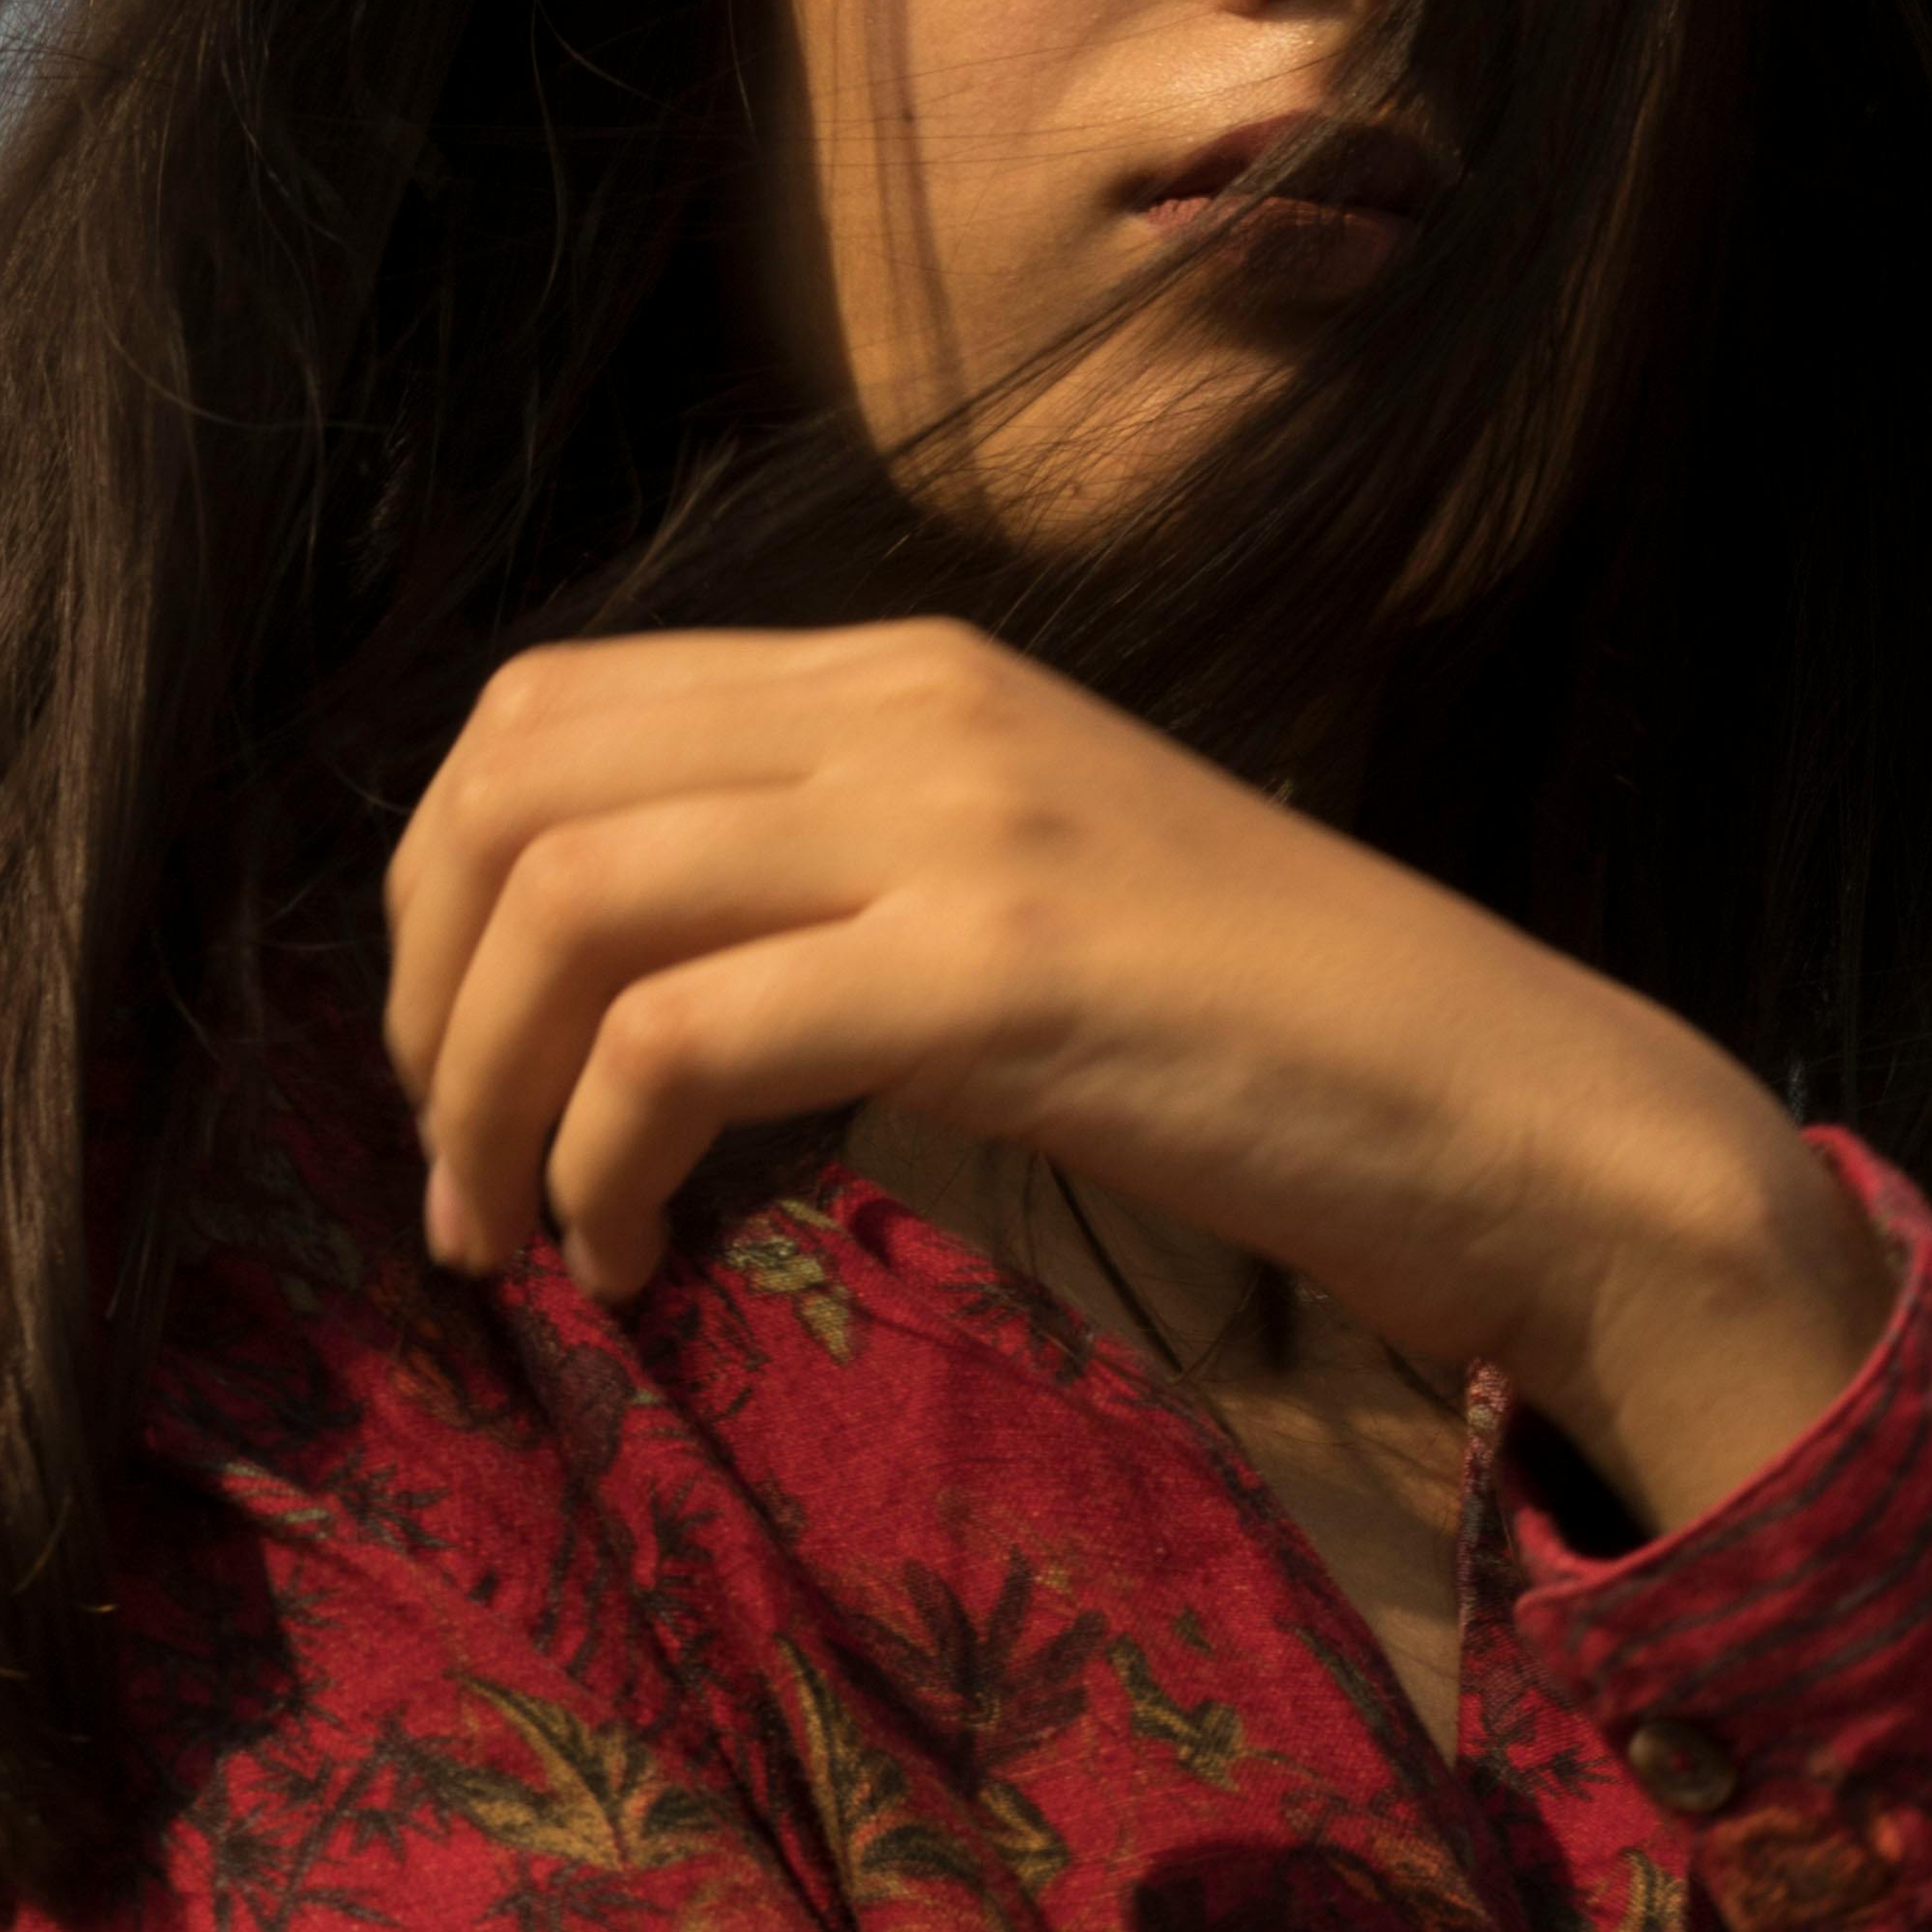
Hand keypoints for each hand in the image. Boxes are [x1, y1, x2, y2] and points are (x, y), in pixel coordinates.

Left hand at [381, 619, 1891, 1536]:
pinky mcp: (998, 967)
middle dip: (422, 985)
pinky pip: (679, 1042)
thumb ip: (846, 883)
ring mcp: (959, 824)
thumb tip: (621, 986)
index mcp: (911, 672)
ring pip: (569, 901)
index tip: (452, 1050)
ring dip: (481, 1090)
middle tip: (451, 1159)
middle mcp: (914, 708)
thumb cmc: (1274, 1046)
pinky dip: (597, 1163)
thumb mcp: (1027, 896)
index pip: (556, 702)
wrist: (1508, 1107)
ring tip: (508, 1233)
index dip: (436, 881)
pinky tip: (631, 1258)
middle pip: (519, 784)